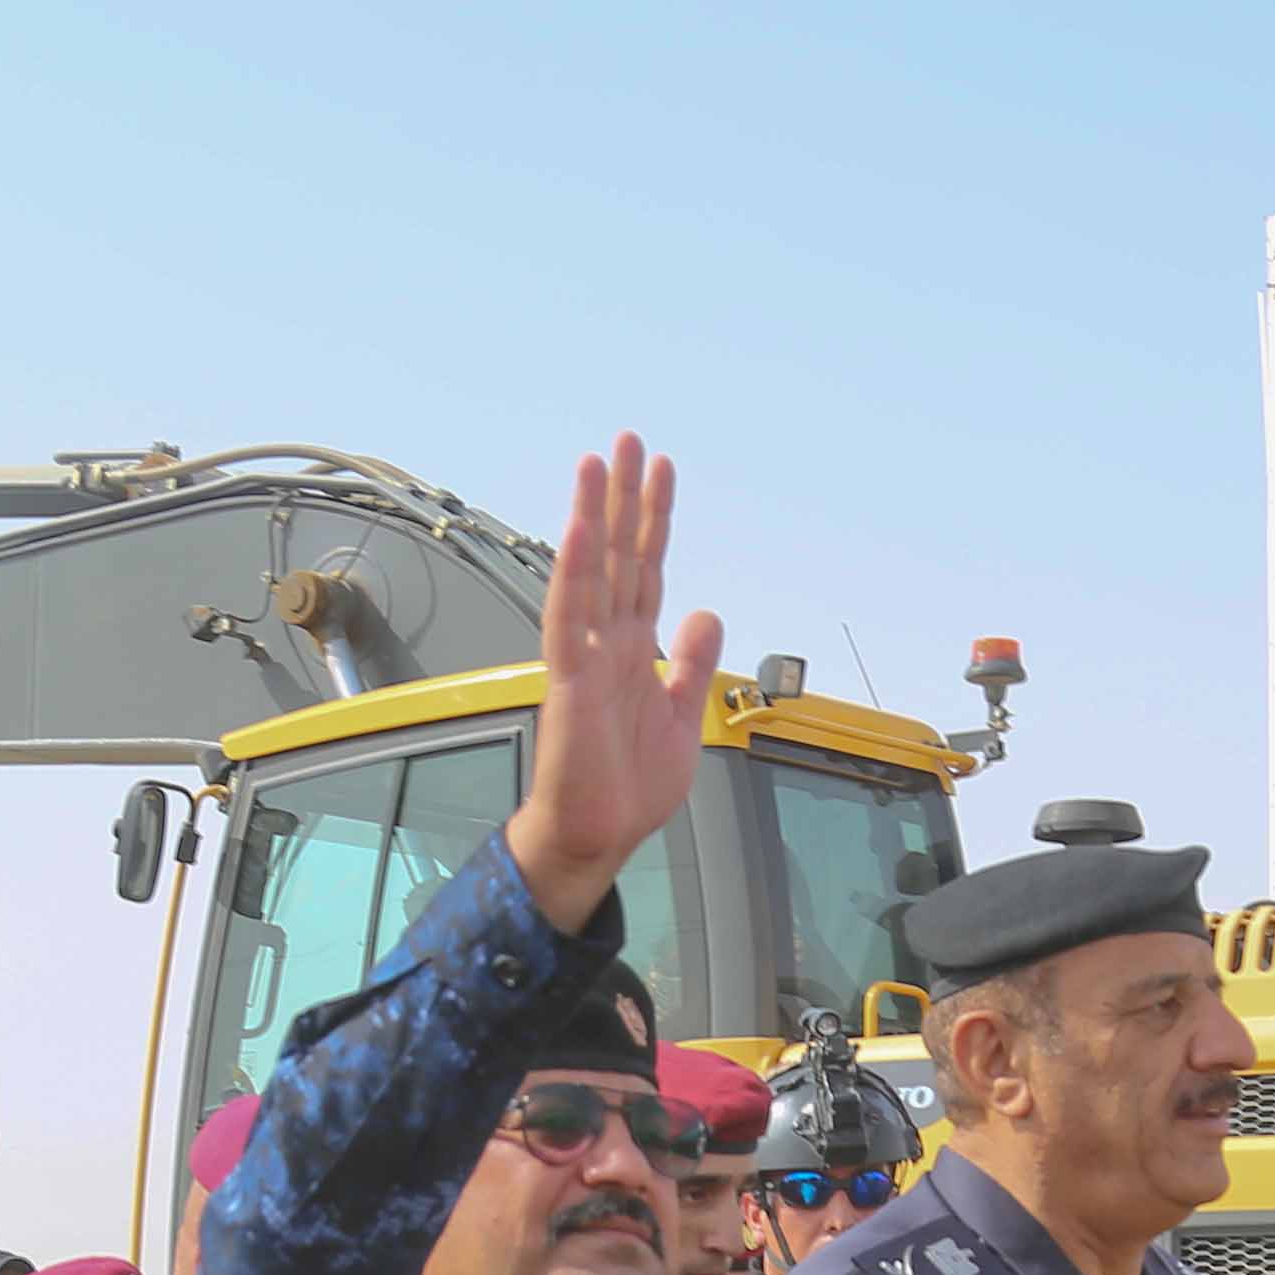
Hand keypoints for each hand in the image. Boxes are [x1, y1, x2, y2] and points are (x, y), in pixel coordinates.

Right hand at [508, 434, 719, 926]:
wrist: (599, 835)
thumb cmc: (628, 784)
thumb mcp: (682, 712)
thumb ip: (691, 660)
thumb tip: (706, 611)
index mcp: (634, 648)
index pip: (646, 568)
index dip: (655, 519)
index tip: (661, 469)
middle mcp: (607, 642)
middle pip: (618, 555)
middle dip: (625, 498)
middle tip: (629, 439)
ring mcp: (586, 657)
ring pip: (590, 572)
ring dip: (594, 516)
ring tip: (598, 462)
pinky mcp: (570, 682)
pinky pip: (569, 618)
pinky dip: (575, 574)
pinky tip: (582, 531)